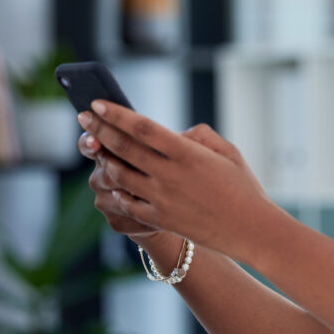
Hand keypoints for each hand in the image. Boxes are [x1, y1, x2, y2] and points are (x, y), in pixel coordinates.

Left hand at [77, 102, 281, 258]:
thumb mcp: (227, 151)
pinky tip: (111, 180)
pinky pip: (128, 203)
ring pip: (120, 175)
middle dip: (99, 130)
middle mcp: (170, 175)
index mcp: (187, 153)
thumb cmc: (242, 186)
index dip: (116, 114)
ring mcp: (162, 199)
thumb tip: (173, 134)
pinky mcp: (161, 219)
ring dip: (103, 158)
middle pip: (124, 148)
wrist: (251, 229)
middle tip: (82, 117)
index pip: (142, 127)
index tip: (97, 103)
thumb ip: (197, 136)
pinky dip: (116, 189)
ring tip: (94, 147)